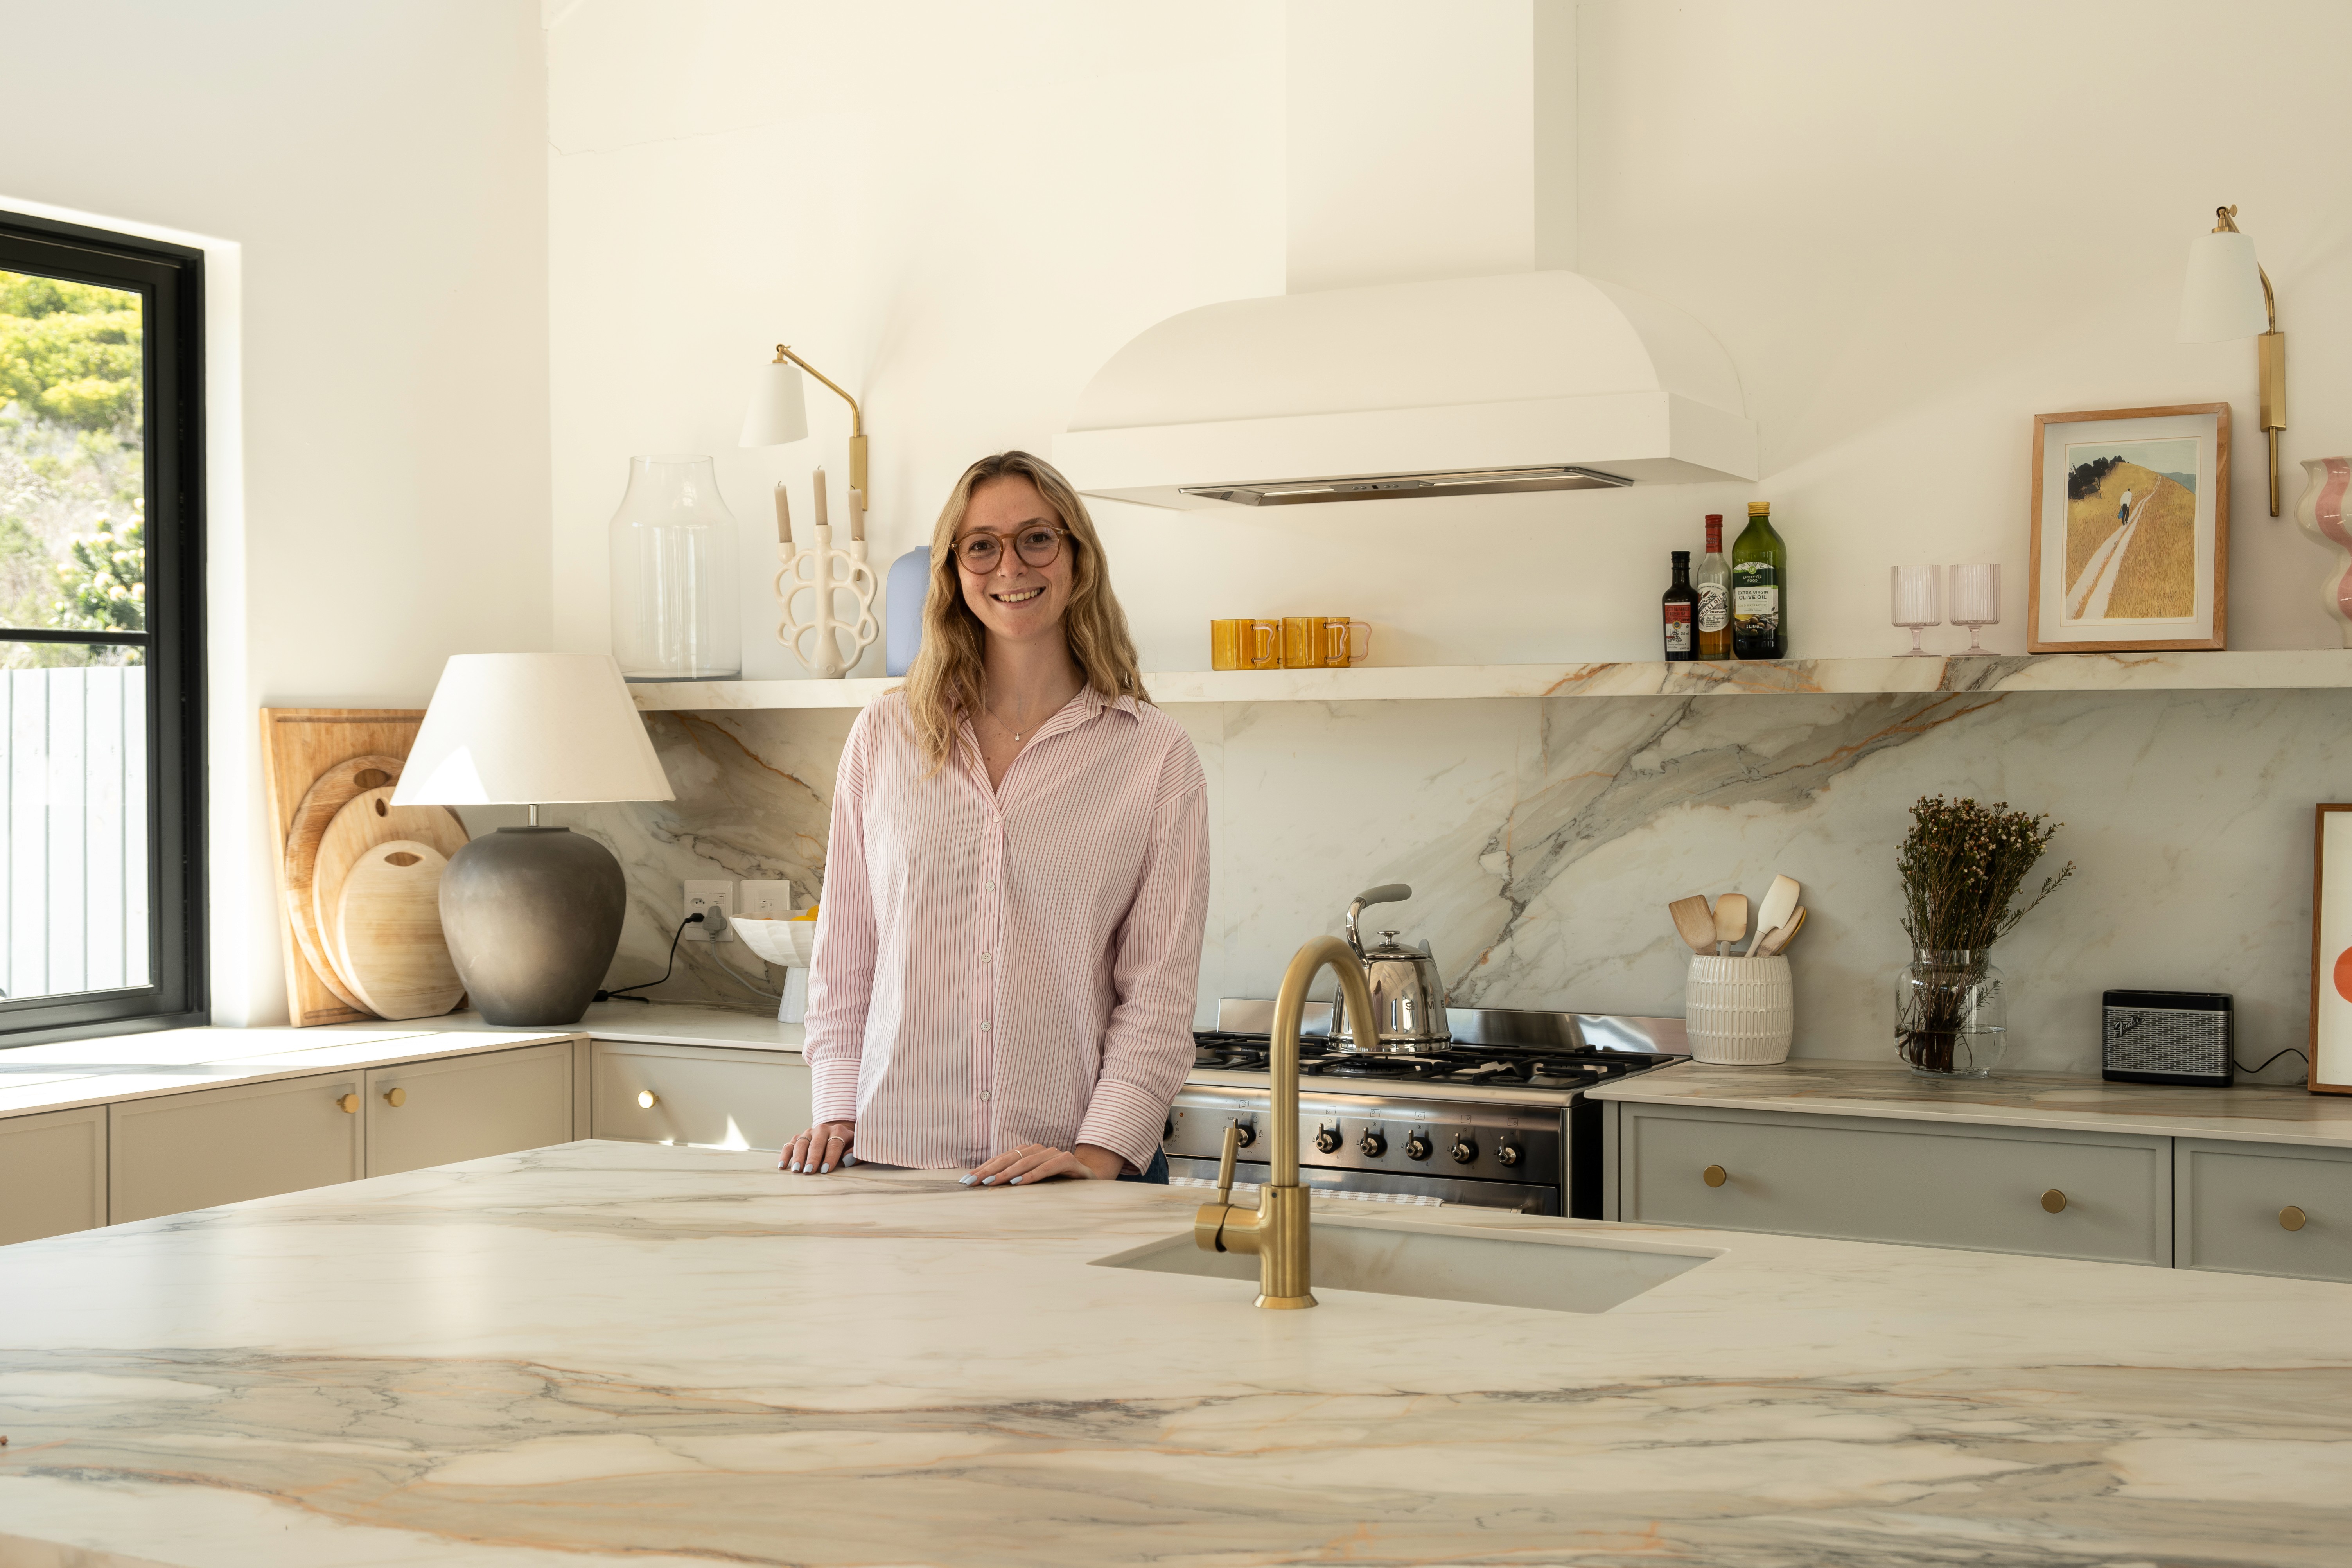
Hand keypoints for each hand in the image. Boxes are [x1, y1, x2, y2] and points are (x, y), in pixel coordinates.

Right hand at [782, 1121, 855, 1173]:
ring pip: (801, 1143)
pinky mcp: (799, 1137)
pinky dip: (785, 1155)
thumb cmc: (847, 1144)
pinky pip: (790, 1145)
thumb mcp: (856, 1146)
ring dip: (798, 1157)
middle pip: (816, 1144)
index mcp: (838, 1131)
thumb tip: (848, 1160)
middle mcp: (822, 1129)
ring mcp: (808, 1133)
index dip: (830, 1157)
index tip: (825, 1170)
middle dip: (812, 1158)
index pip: (834, 1144)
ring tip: (796, 1170)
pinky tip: (782, 1166)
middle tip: (809, 1171)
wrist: (837, 1132)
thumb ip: (855, 1153)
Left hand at [963, 1142, 1124, 1186]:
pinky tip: (1020, 1182)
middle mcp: (1039, 1150)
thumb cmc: (1057, 1183)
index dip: (984, 1168)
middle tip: (973, 1182)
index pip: (1001, 1159)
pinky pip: (1050, 1166)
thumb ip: (1014, 1181)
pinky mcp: (1069, 1162)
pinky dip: (1034, 1174)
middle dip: (989, 1170)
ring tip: (992, 1182)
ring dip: (1008, 1172)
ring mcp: (1054, 1154)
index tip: (967, 1179)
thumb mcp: (1032, 1183)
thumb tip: (984, 1186)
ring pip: (1027, 1160)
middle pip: (1010, 1158)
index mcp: (1028, 1153)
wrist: (1090, 1181)